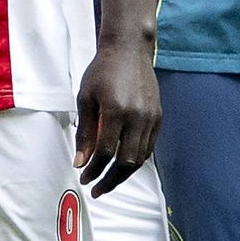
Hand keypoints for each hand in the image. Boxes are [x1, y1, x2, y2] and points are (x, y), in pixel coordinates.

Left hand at [74, 37, 158, 196]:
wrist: (129, 51)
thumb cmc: (102, 71)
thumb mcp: (85, 98)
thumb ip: (84, 132)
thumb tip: (81, 162)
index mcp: (116, 111)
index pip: (106, 152)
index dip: (94, 169)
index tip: (84, 177)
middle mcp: (137, 117)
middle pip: (126, 161)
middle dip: (110, 180)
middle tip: (97, 189)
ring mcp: (151, 118)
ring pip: (140, 158)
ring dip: (124, 174)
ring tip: (108, 181)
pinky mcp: (158, 117)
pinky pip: (148, 147)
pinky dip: (135, 160)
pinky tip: (123, 165)